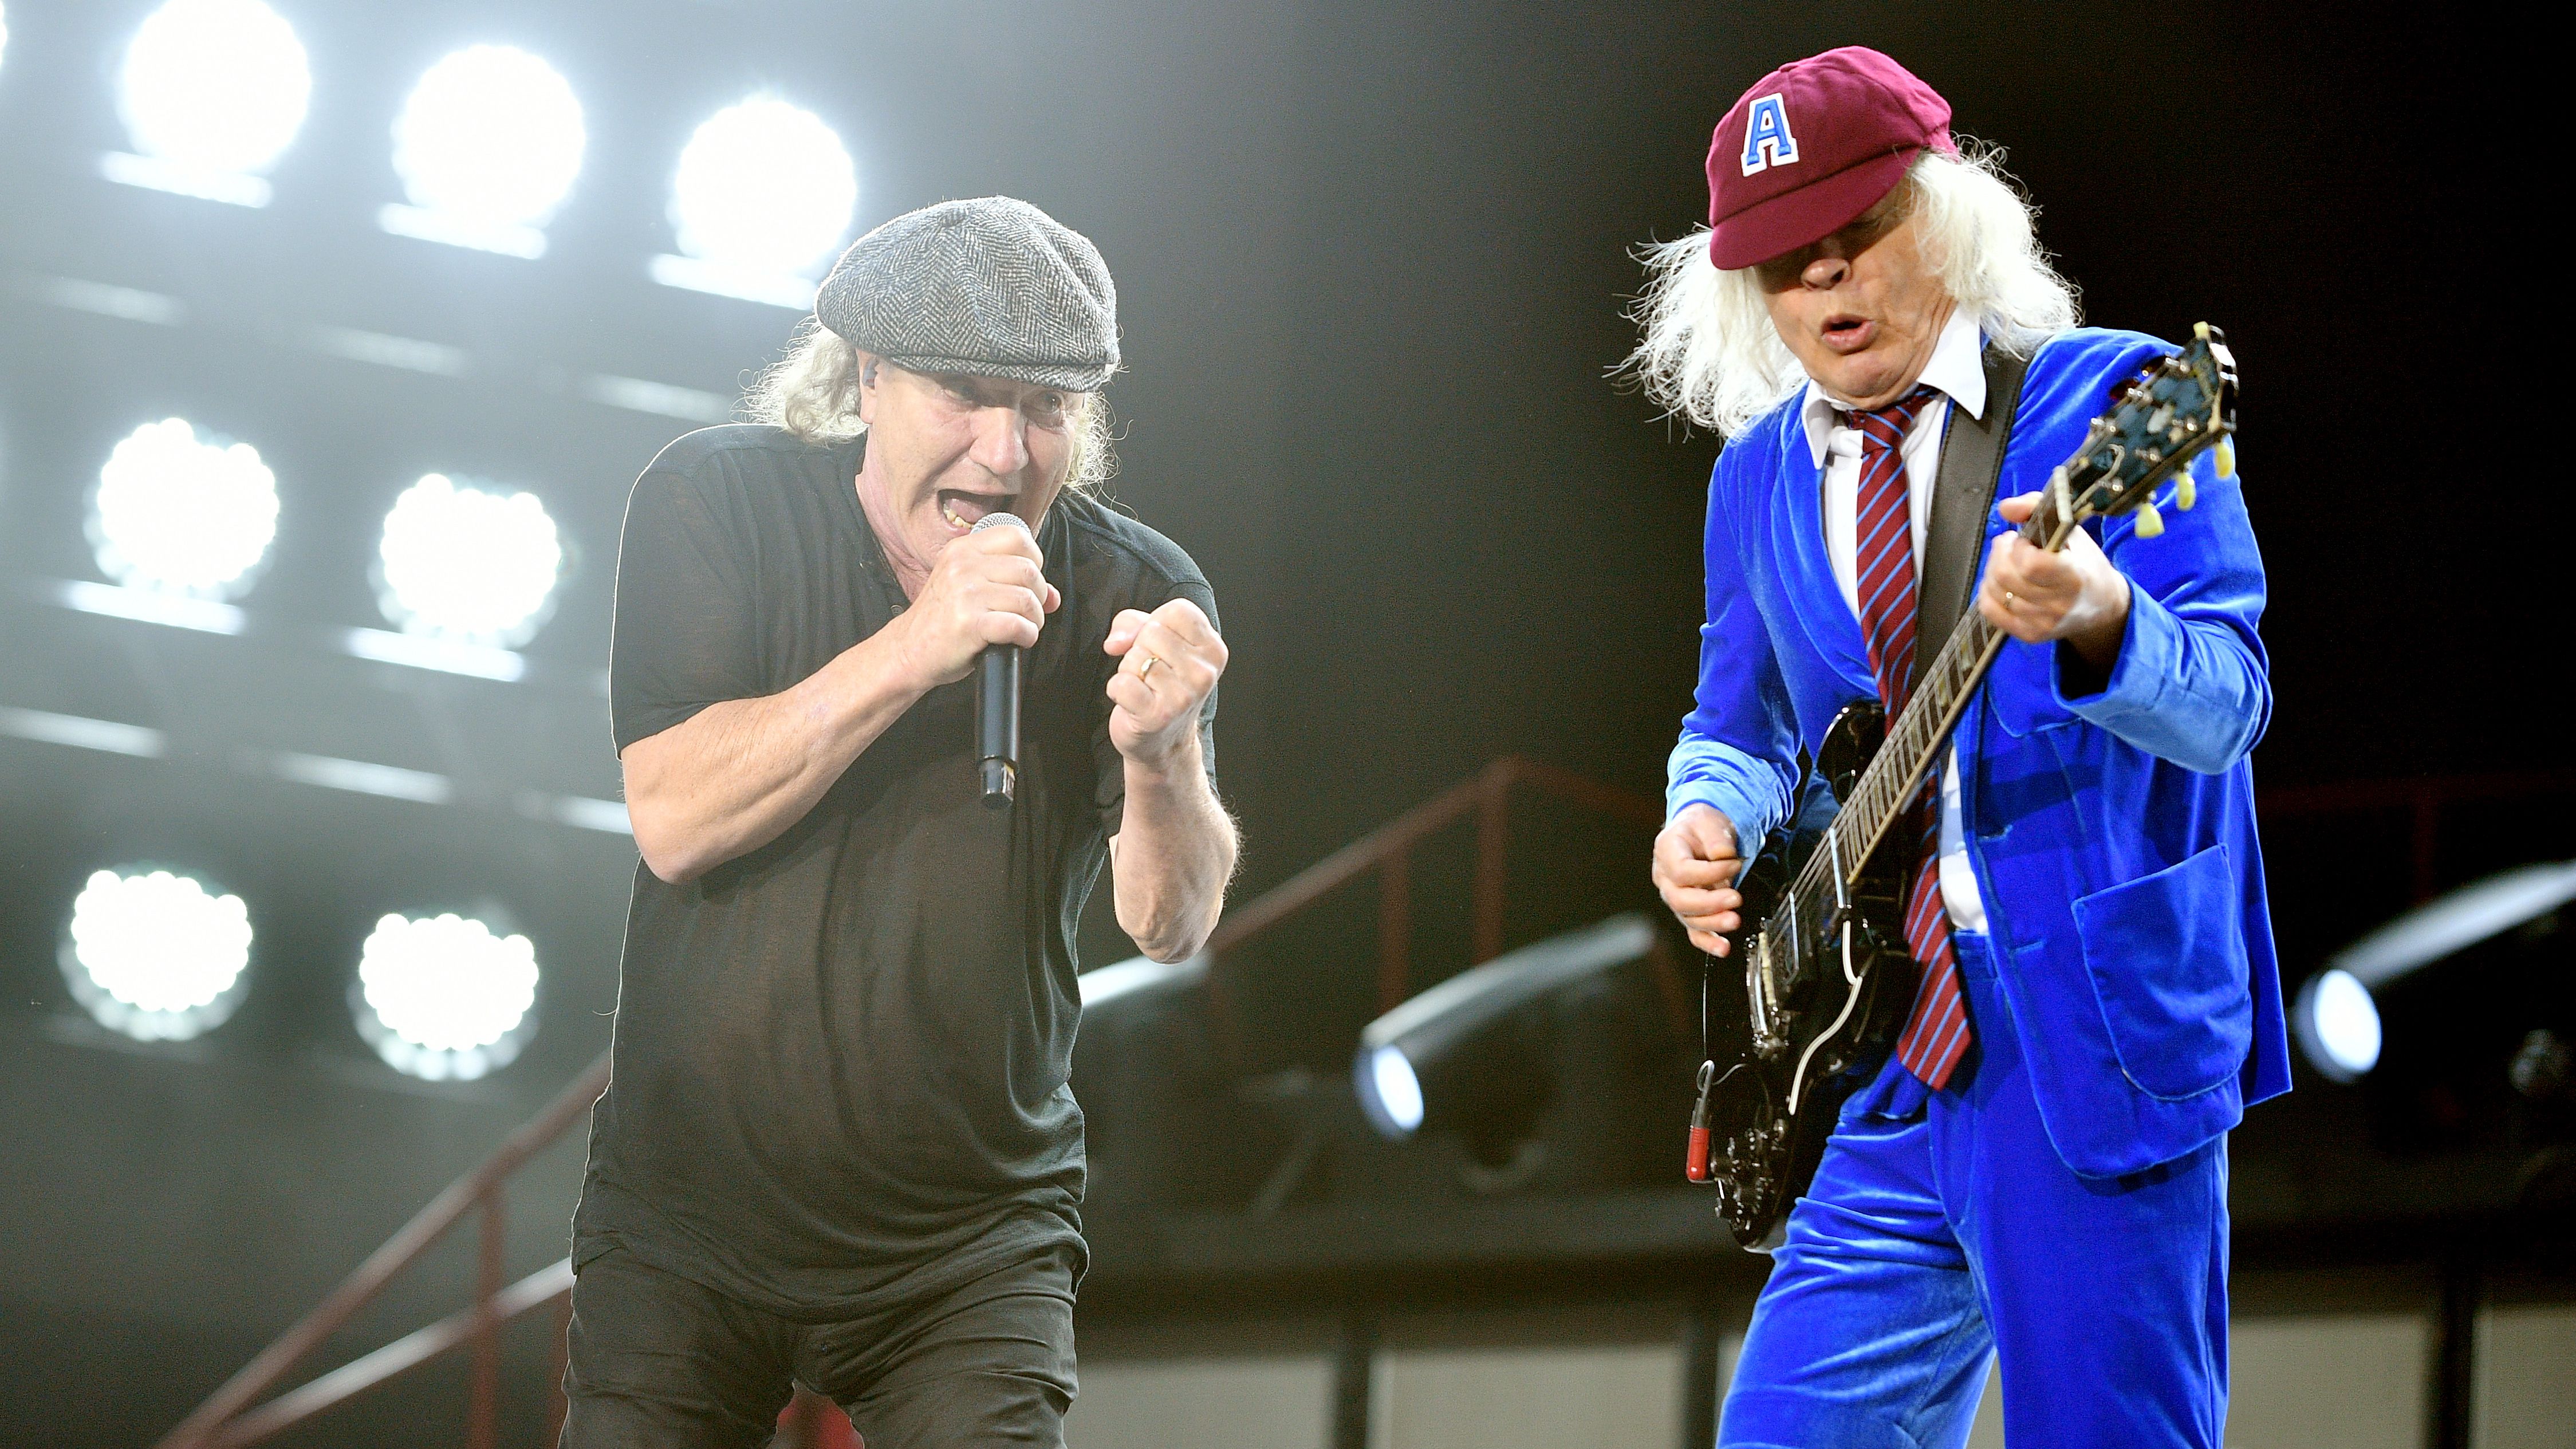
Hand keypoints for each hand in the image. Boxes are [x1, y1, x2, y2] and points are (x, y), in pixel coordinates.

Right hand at [891, 523, 1060, 688]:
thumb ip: (1010, 584)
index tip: (1026, 581)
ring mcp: (965, 593)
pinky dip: (1027, 636)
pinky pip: (1018, 625)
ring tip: (1022, 628)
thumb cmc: (941, 621)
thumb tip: (1054, 596)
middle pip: (1028, 570)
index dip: (1033, 559)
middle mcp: (963, 566)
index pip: (1017, 536)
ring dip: (1034, 619)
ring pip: (1027, 599)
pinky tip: (1018, 640)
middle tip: (1026, 612)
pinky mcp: (969, 623)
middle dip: (1038, 596)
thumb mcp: (968, 590)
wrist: (908, 651)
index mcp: (962, 549)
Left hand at [1104, 598, 1226, 770]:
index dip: (1157, 622)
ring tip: (1145, 689)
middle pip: (1152, 631)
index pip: (1177, 611)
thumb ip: (1133, 623)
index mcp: (1213, 649)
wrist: (1163, 741)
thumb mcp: (1155, 643)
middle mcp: (1204, 672)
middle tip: (1152, 673)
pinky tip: (1132, 702)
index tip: (1161, 646)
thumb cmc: (1160, 684)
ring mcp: (1183, 695)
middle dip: (1140, 649)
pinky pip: (1121, 683)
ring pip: (1134, 657)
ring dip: (1129, 672)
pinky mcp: (1158, 714)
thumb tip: (1116, 641)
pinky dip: (1117, 690)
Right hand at [1652, 804, 1743, 956]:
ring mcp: (1675, 896)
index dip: (1710, 872)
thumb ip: (1716, 838)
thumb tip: (1724, 856)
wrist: (1700, 832)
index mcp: (1667, 851)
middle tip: (1735, 898)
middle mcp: (1665, 877)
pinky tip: (1723, 947)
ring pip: (1688, 918)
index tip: (1735, 864)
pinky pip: (1694, 931)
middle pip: (1680, 899)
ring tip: (1734, 921)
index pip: (1682, 871)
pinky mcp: (1688, 910)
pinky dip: (1708, 942)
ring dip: (1712, 923)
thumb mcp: (1709, 821)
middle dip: (1709, 903)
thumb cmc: (1702, 826)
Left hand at [1976, 493, 2131, 672]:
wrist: (2101, 605)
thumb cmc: (2084, 562)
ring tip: (2008, 560)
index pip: (2030, 564)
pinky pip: (1990, 611)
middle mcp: (2059, 605)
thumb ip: (2037, 508)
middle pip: (2004, 576)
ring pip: (1995, 592)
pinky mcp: (2030, 635)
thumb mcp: (2071, 530)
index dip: (2019, 548)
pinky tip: (2001, 581)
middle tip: (2010, 544)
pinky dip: (1988, 592)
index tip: (2025, 540)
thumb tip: (2005, 507)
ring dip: (1993, 569)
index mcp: (2074, 577)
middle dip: (2000, 553)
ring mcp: (2043, 623)